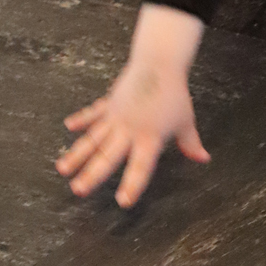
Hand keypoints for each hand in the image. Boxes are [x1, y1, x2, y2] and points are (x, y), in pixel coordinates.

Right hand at [56, 5, 208, 206]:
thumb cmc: (174, 94)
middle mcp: (129, 129)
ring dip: (77, 154)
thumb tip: (204, 159)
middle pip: (108, 156)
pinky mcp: (109, 103)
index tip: (123, 202)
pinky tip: (68, 126)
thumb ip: (190, 143)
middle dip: (92, 174)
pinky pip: (92, 113)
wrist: (160, 63)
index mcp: (150, 137)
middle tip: (78, 190)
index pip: (141, 167)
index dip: (132, 185)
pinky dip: (81, 119)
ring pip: (93, 138)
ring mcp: (116, 116)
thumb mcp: (185, 120)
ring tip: (62, 168)